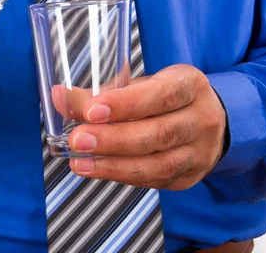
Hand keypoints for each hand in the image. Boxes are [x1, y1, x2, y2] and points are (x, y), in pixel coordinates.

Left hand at [56, 65, 226, 189]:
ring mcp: (198, 152)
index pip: (161, 95)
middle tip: (77, 139)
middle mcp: (200, 119)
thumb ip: (100, 93)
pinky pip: (154, 180)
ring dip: (114, 165)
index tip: (92, 110)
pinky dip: (121, 175)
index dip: (126, 104)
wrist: (206, 122)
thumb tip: (59, 97)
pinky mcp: (188, 177)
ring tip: (80, 161)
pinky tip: (95, 169)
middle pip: (159, 134)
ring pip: (158, 164)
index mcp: (189, 85)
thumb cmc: (162, 98)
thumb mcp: (138, 85)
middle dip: (114, 139)